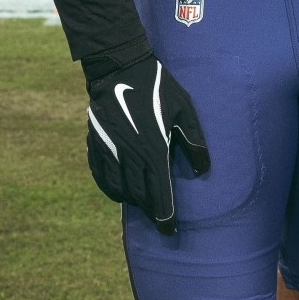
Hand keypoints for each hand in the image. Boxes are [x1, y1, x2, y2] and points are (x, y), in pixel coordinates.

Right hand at [85, 56, 209, 231]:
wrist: (120, 68)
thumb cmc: (158, 88)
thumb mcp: (185, 111)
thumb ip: (194, 141)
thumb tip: (203, 170)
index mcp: (154, 150)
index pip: (160, 194)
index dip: (165, 217)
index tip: (169, 231)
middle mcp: (130, 155)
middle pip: (139, 196)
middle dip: (150, 211)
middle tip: (159, 220)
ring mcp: (110, 151)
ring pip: (118, 189)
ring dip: (130, 200)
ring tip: (142, 204)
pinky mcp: (96, 143)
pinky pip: (100, 175)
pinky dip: (109, 188)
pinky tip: (117, 191)